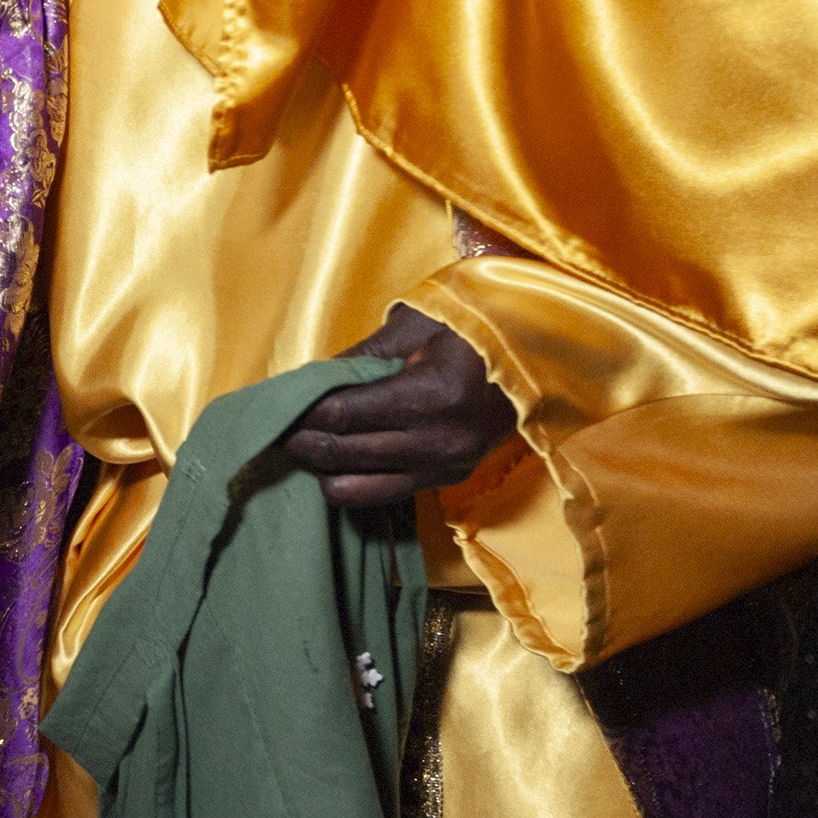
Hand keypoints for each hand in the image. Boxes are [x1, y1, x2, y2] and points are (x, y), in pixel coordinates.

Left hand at [282, 304, 518, 506]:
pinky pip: (384, 494)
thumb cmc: (479, 323)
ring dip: (322, 468)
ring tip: (302, 444)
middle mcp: (438, 441)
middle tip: (272, 426)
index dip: (300, 412)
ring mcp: (446, 467)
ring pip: (357, 486)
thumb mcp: (418, 323)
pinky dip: (352, 481)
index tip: (271, 404)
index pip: (343, 414)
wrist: (546, 354)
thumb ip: (362, 356)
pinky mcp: (449, 480)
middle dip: (300, 441)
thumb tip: (311, 379)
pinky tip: (334, 461)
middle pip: (343, 452)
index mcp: (431, 395)